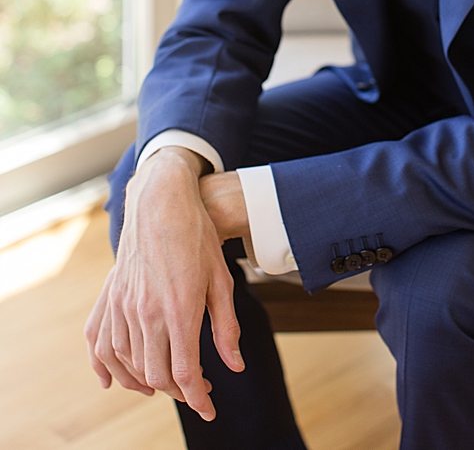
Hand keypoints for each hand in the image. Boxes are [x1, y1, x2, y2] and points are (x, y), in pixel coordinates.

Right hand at [84, 148, 243, 420]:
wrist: (162, 203)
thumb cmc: (199, 239)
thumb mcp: (222, 281)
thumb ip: (226, 327)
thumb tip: (235, 365)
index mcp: (178, 310)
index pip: (184, 372)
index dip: (196, 397)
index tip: (209, 408)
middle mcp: (145, 313)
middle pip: (155, 374)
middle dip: (177, 391)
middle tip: (197, 391)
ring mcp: (123, 306)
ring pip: (128, 363)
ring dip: (146, 382)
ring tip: (168, 385)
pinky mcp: (110, 298)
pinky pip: (101, 344)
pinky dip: (108, 367)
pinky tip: (115, 380)